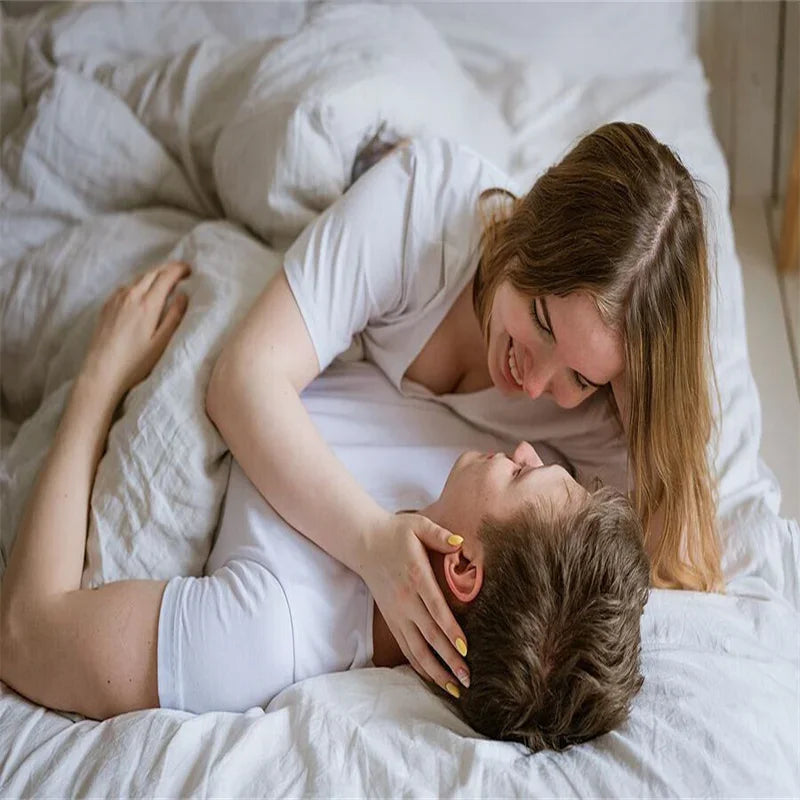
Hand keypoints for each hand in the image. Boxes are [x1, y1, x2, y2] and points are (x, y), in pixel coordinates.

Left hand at [80, 261, 190, 399]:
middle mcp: (130, 296)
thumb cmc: (135, 361)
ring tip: (164, 280)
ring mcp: (116, 300)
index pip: (166, 277)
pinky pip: (125, 286)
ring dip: (153, 275)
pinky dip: (138, 283)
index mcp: (148, 304)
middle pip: (152, 273)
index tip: (190, 270)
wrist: (101, 371)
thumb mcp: (162, 342)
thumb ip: (174, 316)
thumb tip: (184, 295)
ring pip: (138, 278)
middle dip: (168, 268)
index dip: (179, 269)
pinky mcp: (106, 306)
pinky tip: (141, 292)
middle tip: (181, 271)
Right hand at [361, 512, 469, 694]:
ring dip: (436, 671)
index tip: (465, 649)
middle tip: (469, 679)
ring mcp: (397, 613)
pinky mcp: (392, 619)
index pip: (435, 609)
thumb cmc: (397, 533)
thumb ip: (439, 534)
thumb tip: (460, 542)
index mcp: (416, 577)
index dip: (450, 630)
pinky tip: (434, 679)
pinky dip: (420, 666)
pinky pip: (406, 648)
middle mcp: (406, 600)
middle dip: (449, 660)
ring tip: (455, 688)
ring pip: (416, 649)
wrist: (365, 542)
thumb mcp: (418, 526)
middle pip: (429, 636)